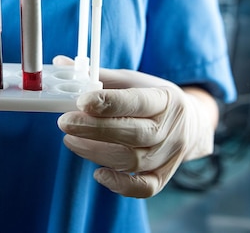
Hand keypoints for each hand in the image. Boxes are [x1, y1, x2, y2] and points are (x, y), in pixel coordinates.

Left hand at [57, 66, 216, 197]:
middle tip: (64, 122)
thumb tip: (60, 62)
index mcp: (166, 99)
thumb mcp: (131, 80)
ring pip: (132, 160)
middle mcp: (172, 129)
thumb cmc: (152, 97)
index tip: (81, 101)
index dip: (109, 102)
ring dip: (95, 151)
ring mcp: (170, 155)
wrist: (189, 122)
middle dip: (94, 129)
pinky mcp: (164, 175)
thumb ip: (98, 75)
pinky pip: (145, 187)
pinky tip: (98, 173)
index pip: (138, 102)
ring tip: (70, 138)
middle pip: (133, 134)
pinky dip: (121, 184)